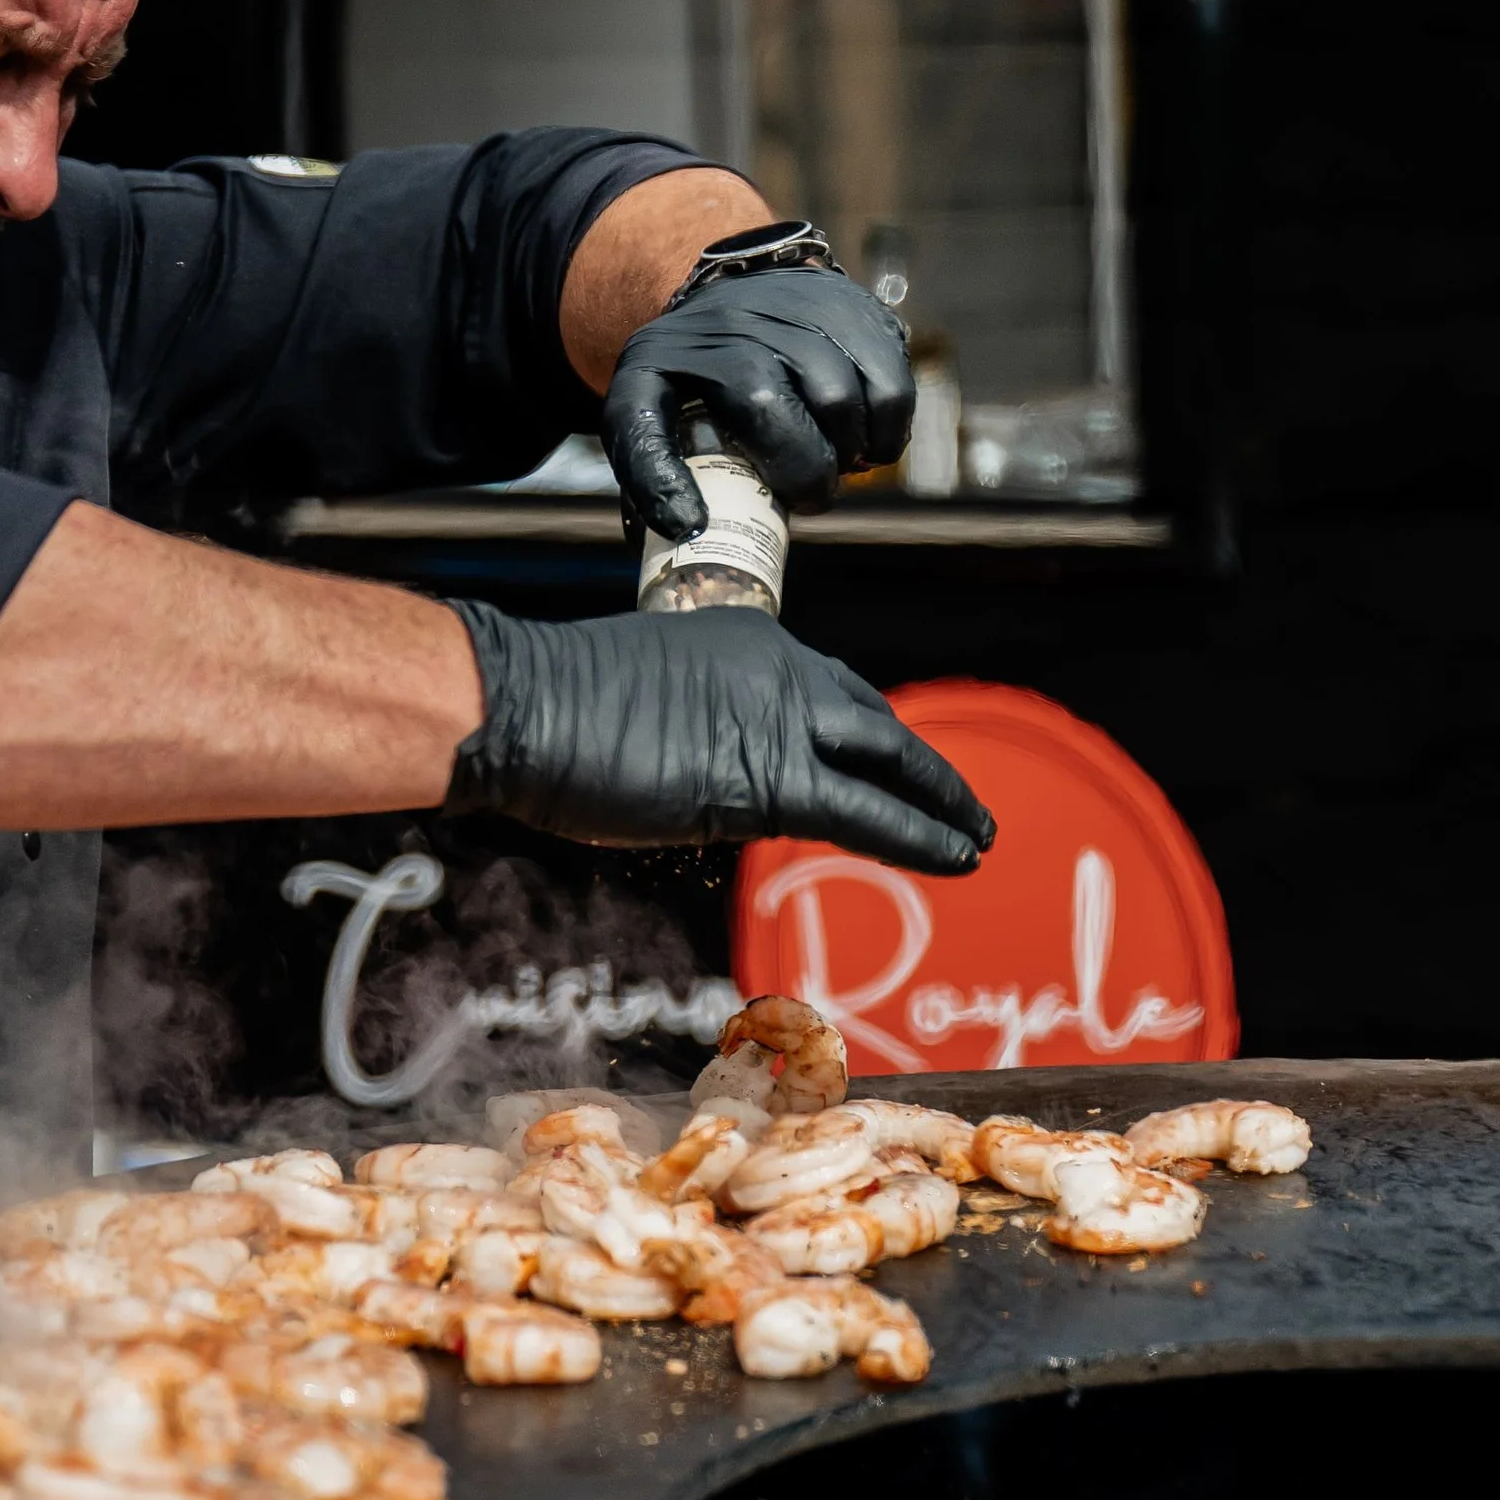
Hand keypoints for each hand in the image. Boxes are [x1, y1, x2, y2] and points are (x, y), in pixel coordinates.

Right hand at [444, 604, 993, 873]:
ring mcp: (779, 719)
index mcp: (746, 642)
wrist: (521, 704)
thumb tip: (706, 772)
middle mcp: (779, 669)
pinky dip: (920, 836)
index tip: (894, 761)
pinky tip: (955, 858)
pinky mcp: (770, 779)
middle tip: (965, 805)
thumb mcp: (641, 698)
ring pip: (887, 764)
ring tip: (978, 839)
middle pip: (874, 722)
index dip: (871, 733)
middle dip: (925, 768)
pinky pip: (866, 813)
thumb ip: (693, 726)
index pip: (833, 690)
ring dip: (942, 805)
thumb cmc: (549, 707)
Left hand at [602, 266, 913, 540]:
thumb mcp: (646, 404)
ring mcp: (802, 312)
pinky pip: (891, 392)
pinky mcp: (861, 313)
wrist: (742, 287)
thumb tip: (686, 531)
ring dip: (846, 454)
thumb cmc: (695, 371)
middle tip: (806, 496)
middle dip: (800, 476)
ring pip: (840, 405)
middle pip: (771, 413)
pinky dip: (888, 433)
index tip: (691, 525)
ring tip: (834, 459)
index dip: (660, 482)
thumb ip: (649, 467)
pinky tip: (866, 441)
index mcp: (666, 359)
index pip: (647, 426)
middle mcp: (732, 327)